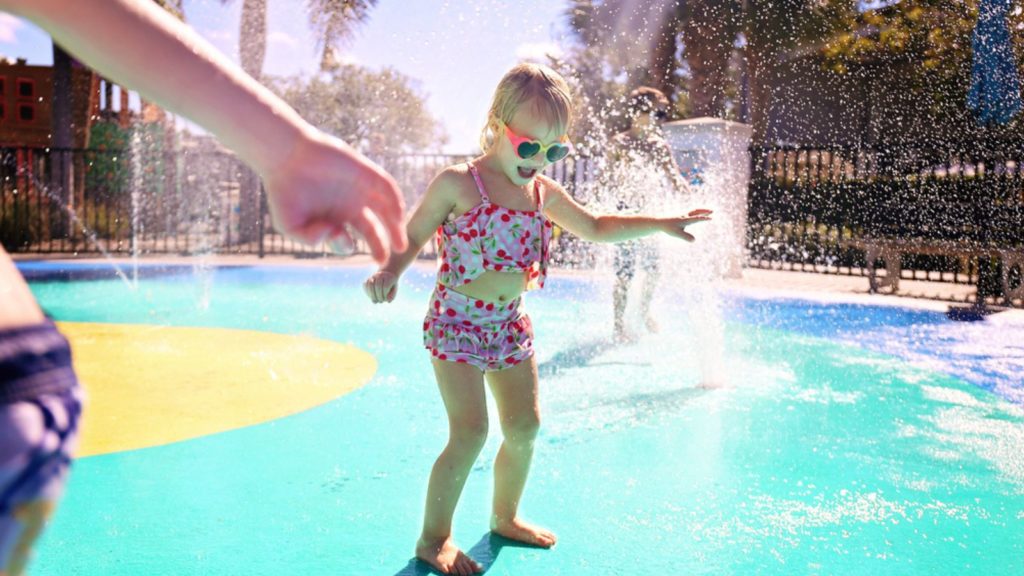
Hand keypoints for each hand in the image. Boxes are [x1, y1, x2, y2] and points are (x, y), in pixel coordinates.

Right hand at [261, 128, 407, 262]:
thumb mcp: (290, 225)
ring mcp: (359, 189)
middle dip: (380, 246)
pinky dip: (394, 202)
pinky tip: (398, 218)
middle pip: (372, 230)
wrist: (284, 156)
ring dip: (395, 228)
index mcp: (333, 219)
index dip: (346, 246)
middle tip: (384, 262)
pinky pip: (386, 187)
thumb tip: (332, 235)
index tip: (340, 240)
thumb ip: (308, 238)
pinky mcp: (365, 172)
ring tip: (400, 246)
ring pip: (385, 210)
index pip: (348, 240)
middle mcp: (349, 206)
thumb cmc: (284, 191)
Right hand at [364, 270, 398, 302]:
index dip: (385, 295)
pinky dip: (367, 292)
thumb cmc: (391, 285)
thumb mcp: (394, 290)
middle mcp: (380, 275)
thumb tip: (388, 301)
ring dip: (372, 295)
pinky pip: (365, 285)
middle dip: (379, 296)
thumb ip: (392, 296)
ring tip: (375, 301)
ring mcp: (373, 276)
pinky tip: (371, 296)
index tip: (386, 299)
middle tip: (381, 301)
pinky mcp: (368, 279)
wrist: (386, 275)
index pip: (385, 287)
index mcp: (388, 277)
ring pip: (370, 285)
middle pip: (378, 286)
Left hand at [664, 208, 712, 241]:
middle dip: (704, 211)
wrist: (660, 222)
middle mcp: (685, 216)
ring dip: (701, 211)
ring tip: (708, 211)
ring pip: (694, 211)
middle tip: (712, 211)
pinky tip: (697, 215)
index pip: (696, 218)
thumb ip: (686, 237)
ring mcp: (683, 215)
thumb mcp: (677, 234)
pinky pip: (691, 213)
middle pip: (696, 211)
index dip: (704, 218)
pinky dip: (696, 212)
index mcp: (685, 220)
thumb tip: (694, 240)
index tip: (711, 218)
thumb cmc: (668, 228)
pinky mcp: (681, 216)